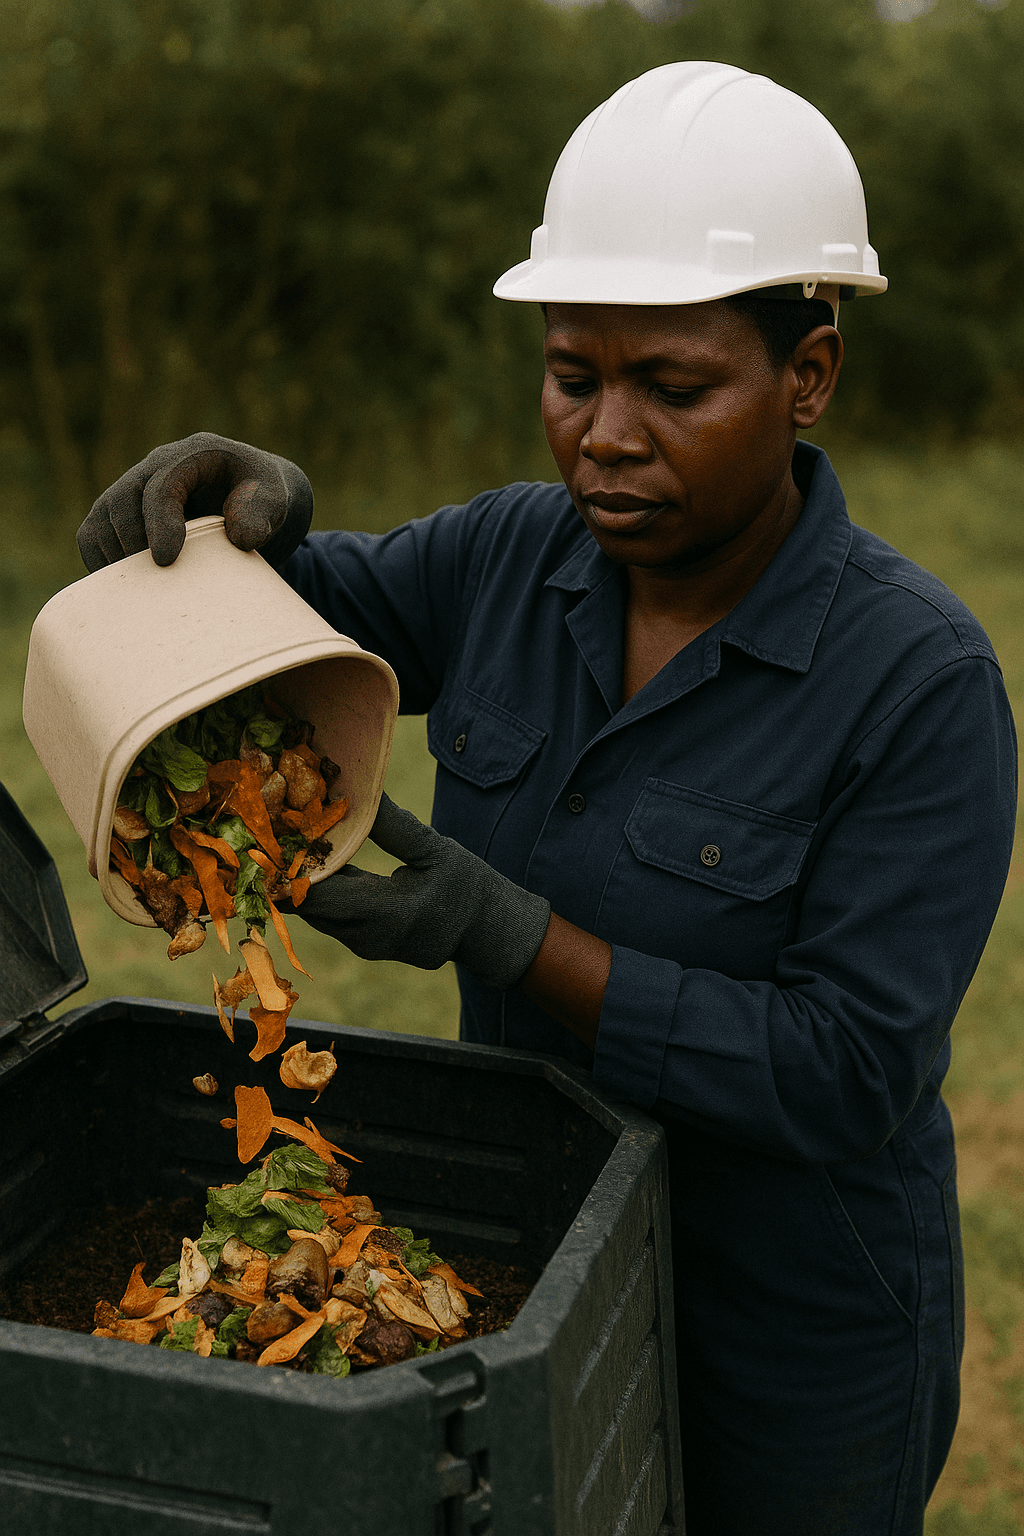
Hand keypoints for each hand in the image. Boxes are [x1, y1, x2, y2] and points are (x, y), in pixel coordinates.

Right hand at [77, 432, 312, 570]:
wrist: (253, 500)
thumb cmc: (264, 498)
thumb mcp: (277, 499)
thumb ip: (264, 511)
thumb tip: (239, 536)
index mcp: (192, 455)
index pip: (161, 486)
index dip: (158, 523)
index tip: (165, 560)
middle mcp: (155, 467)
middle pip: (120, 501)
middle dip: (131, 543)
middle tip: (155, 578)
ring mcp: (134, 488)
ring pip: (101, 518)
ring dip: (113, 555)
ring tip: (143, 587)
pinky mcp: (123, 513)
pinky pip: (93, 534)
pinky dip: (101, 561)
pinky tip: (128, 587)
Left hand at [295, 794, 551, 989]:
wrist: (488, 932)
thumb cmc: (468, 888)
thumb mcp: (436, 851)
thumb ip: (394, 826)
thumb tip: (361, 790)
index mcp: (388, 914)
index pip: (319, 896)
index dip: (289, 869)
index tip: (274, 836)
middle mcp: (369, 937)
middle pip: (309, 907)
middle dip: (287, 872)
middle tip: (271, 833)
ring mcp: (366, 944)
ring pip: (316, 913)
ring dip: (300, 882)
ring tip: (285, 842)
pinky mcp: (366, 942)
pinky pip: (331, 916)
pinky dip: (319, 891)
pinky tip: (311, 861)